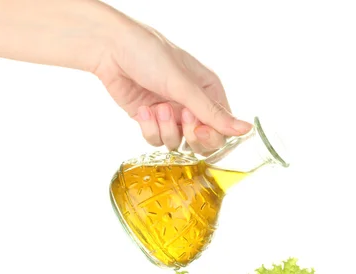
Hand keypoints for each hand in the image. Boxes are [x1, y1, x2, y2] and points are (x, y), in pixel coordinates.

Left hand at [93, 23, 251, 152]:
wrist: (110, 49)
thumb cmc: (150, 54)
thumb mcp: (185, 85)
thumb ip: (213, 113)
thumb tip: (245, 129)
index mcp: (210, 92)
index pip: (222, 128)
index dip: (212, 135)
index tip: (198, 128)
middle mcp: (193, 106)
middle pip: (203, 142)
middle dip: (189, 134)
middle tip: (180, 118)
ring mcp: (172, 115)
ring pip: (178, 144)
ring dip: (165, 128)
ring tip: (156, 106)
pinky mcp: (151, 121)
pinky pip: (156, 140)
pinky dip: (149, 128)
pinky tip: (142, 109)